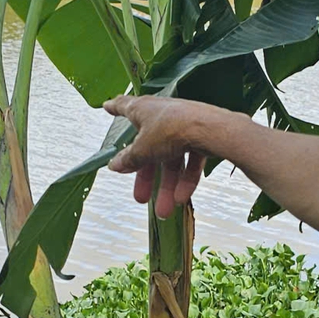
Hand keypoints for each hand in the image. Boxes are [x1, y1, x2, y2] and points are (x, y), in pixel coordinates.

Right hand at [103, 95, 214, 218]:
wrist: (211, 129)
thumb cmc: (172, 129)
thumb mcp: (143, 149)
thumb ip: (129, 159)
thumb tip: (114, 165)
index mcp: (144, 110)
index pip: (125, 107)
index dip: (115, 108)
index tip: (107, 107)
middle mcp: (163, 115)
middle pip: (149, 149)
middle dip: (146, 177)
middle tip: (140, 197)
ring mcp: (183, 126)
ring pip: (171, 160)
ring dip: (167, 187)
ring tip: (165, 210)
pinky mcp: (201, 136)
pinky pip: (190, 162)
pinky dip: (185, 180)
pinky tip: (181, 198)